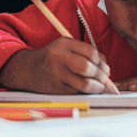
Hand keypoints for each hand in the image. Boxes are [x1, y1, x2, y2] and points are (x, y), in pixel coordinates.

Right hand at [0, 37, 117, 93]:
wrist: (30, 69)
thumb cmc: (55, 58)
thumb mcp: (68, 48)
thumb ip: (87, 54)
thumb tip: (107, 69)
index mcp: (64, 44)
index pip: (90, 52)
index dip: (101, 62)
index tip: (106, 68)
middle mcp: (59, 57)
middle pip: (87, 68)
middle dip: (101, 76)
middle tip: (105, 79)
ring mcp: (56, 74)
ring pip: (84, 84)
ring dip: (97, 87)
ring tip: (100, 87)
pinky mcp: (56, 88)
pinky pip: (77, 92)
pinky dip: (86, 93)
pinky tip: (89, 90)